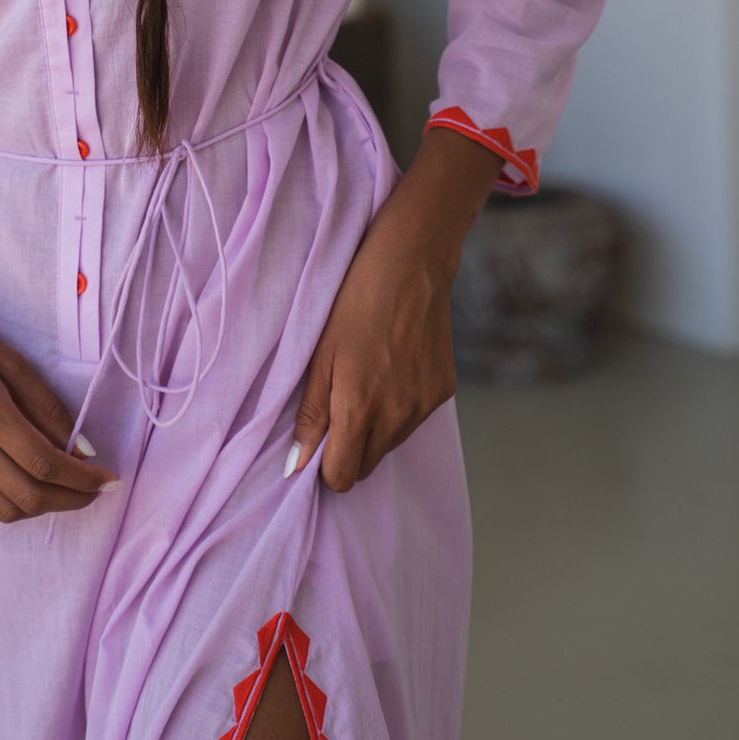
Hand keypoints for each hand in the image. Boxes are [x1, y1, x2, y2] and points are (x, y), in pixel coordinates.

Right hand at [0, 288, 119, 523]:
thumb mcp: (12, 362)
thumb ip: (49, 408)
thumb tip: (83, 448)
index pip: (46, 465)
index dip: (84, 479)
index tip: (108, 479)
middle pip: (29, 497)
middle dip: (71, 500)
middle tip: (94, 490)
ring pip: (4, 510)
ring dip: (41, 507)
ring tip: (63, 489)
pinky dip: (9, 506)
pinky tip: (25, 486)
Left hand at [283, 122, 502, 490]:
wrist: (410, 263)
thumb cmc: (354, 303)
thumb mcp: (320, 356)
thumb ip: (310, 415)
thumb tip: (295, 465)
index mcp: (360, 410)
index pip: (343, 476)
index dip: (325, 465)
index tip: (318, 440)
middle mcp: (398, 416)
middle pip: (367, 466)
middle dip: (349, 450)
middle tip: (337, 407)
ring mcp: (425, 406)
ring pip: (391, 444)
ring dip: (374, 430)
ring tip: (366, 381)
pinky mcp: (443, 391)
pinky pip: (414, 421)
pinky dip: (399, 409)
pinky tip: (391, 372)